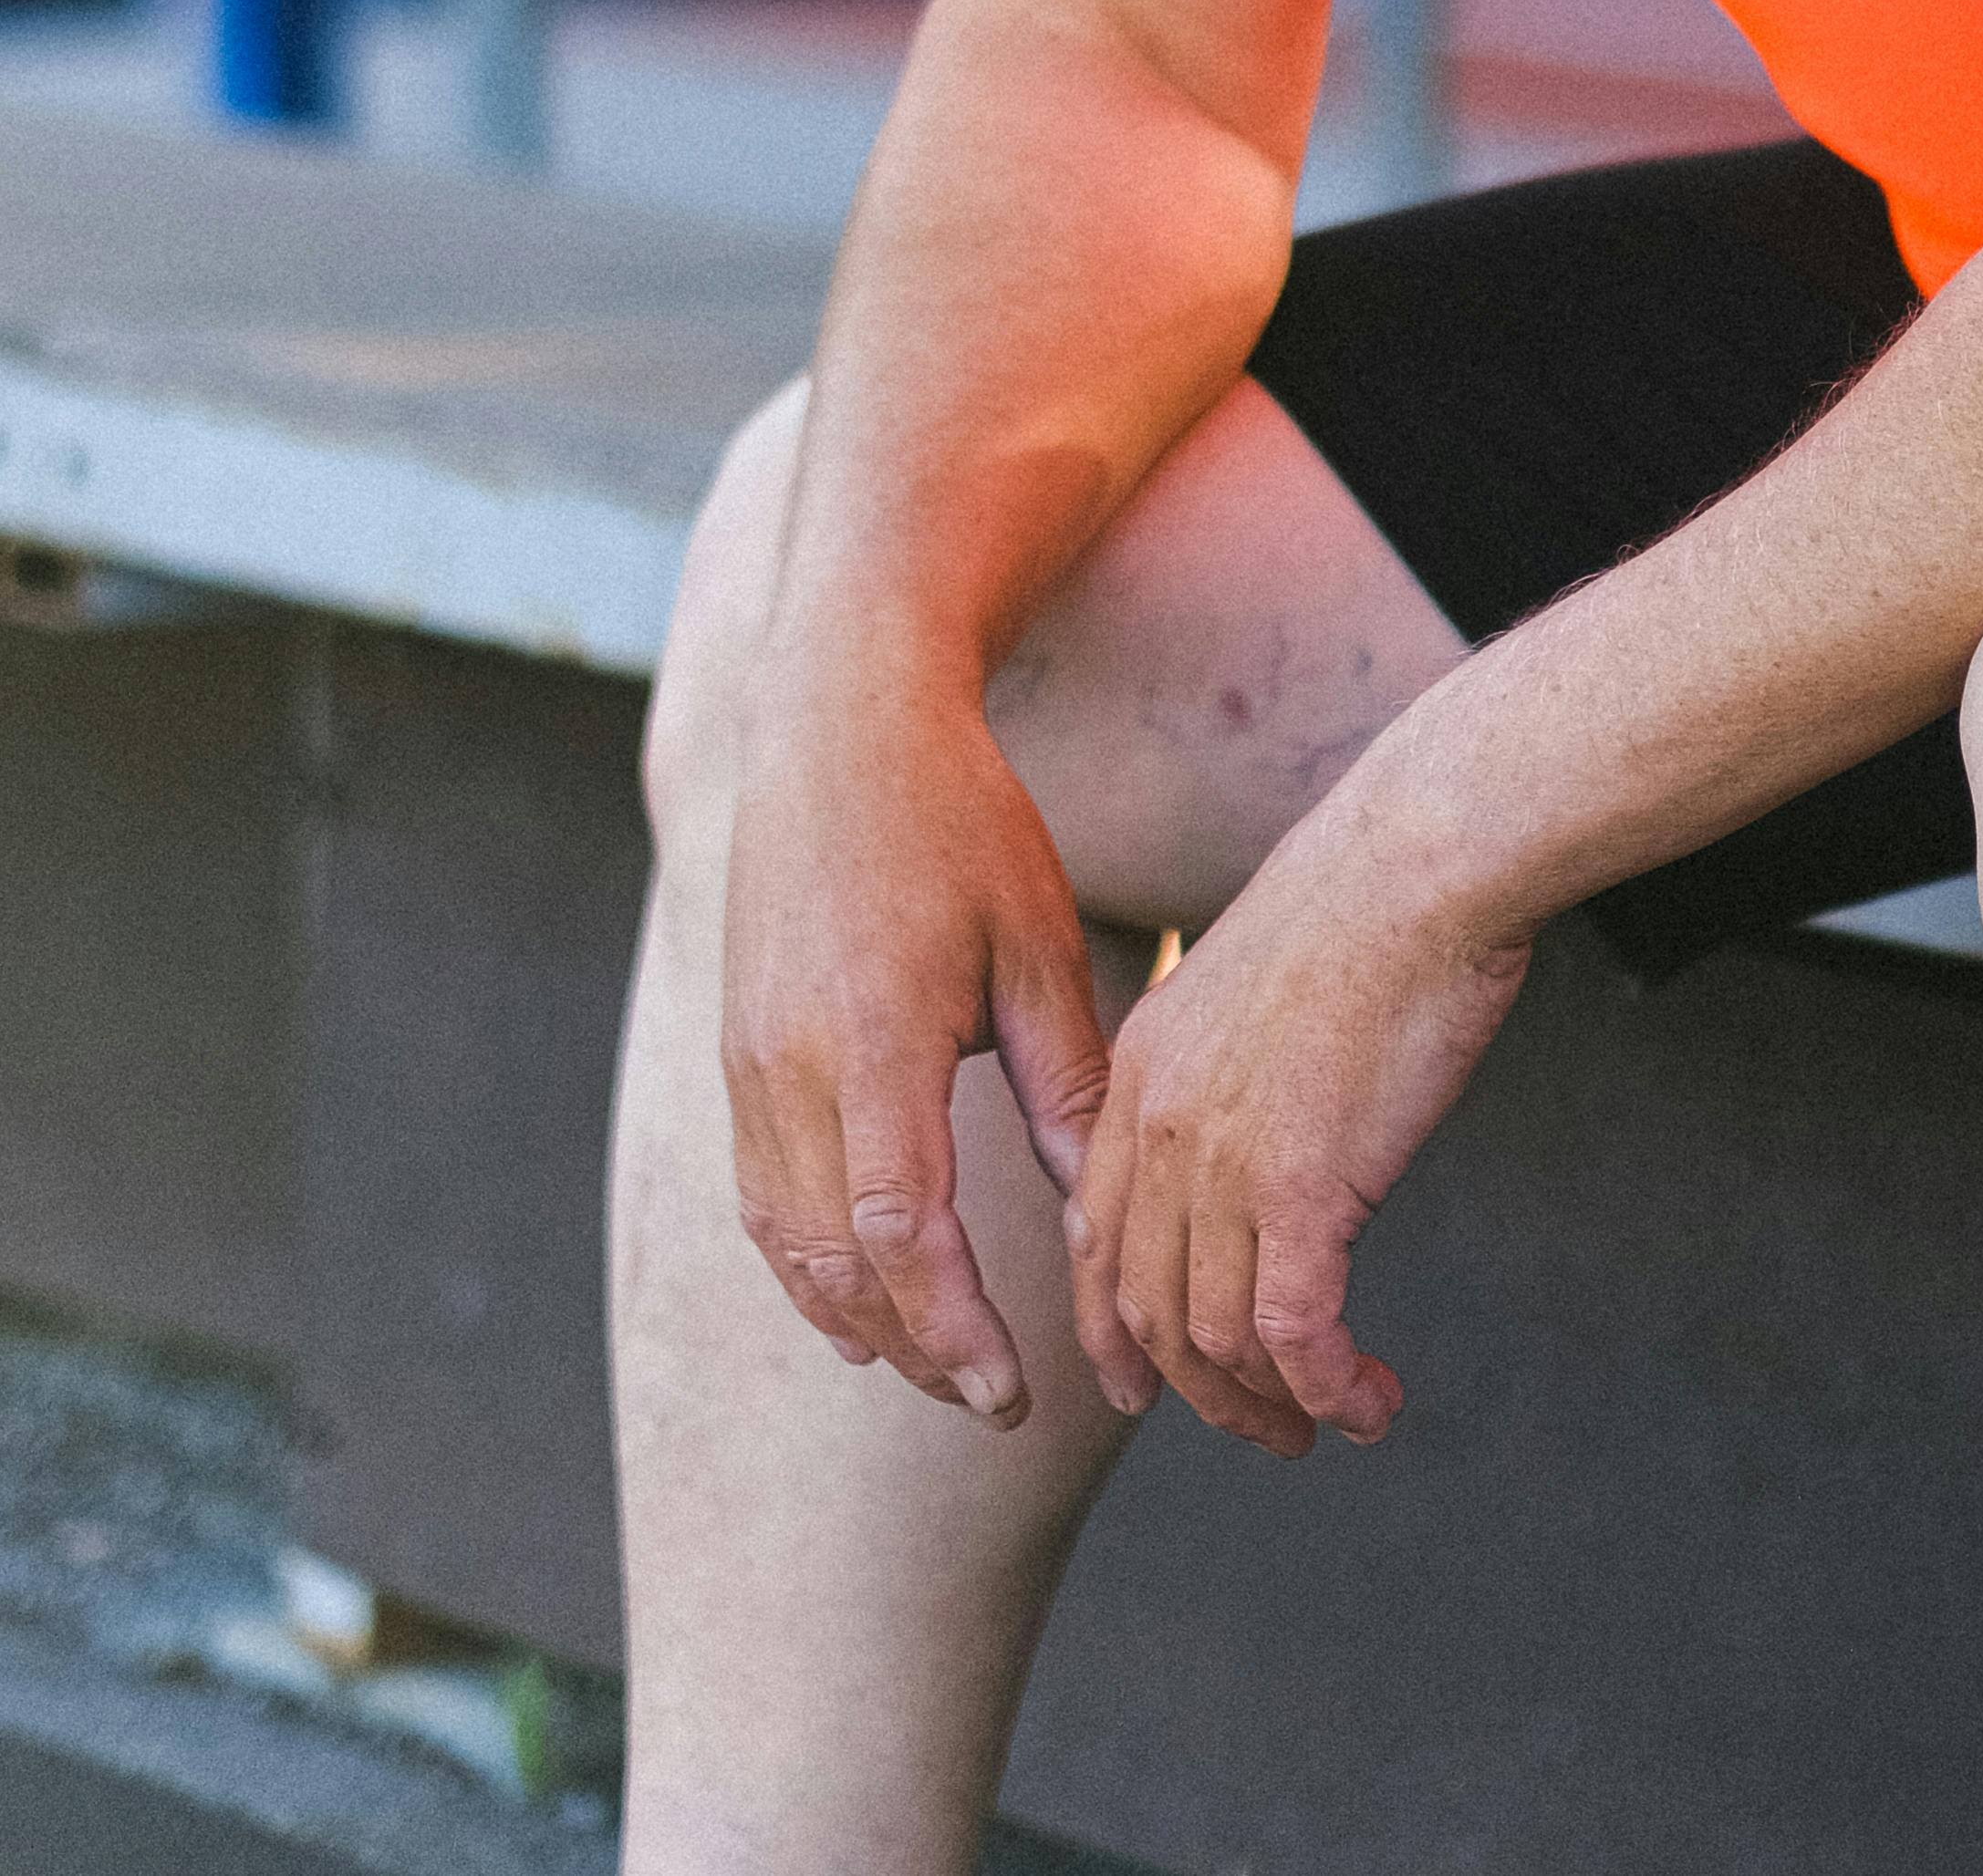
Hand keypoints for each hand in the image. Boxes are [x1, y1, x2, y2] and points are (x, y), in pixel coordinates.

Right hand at [720, 666, 1112, 1428]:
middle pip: (837, 1262)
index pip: (904, 1234)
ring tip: (935, 1363)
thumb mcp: (1036, 941)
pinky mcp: (736, 1050)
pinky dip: (808, 1261)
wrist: (836, 725)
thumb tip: (1102, 1207)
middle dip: (915, 1347)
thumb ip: (1065, 1081)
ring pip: (786, 1242)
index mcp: (876, 1040)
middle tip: (992, 1399)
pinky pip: (761, 1193)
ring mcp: (750, 1061)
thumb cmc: (959, 820)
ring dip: (855, 1318)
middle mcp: (791, 1066)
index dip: (954, 1328)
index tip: (1013, 1392)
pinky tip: (860, 1290)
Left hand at [1067, 806, 1530, 1459]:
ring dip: (1270, 1406)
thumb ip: (1237, 1062)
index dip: (1115, 1326)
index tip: (1145, 1383)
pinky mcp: (1301, 1187)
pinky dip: (1329, 1389)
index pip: (1095, 1232)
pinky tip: (1370, 1402)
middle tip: (1263, 1429)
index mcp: (1143, 1066)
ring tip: (1329, 1421)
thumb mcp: (1258, 980)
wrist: (1420, 858)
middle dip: (1197, 1393)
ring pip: (1215, 1340)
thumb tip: (1276, 1121)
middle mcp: (1162, 1123)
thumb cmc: (1370, 897)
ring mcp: (1223, 1159)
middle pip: (1145, 1306)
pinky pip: (1296, 1336)